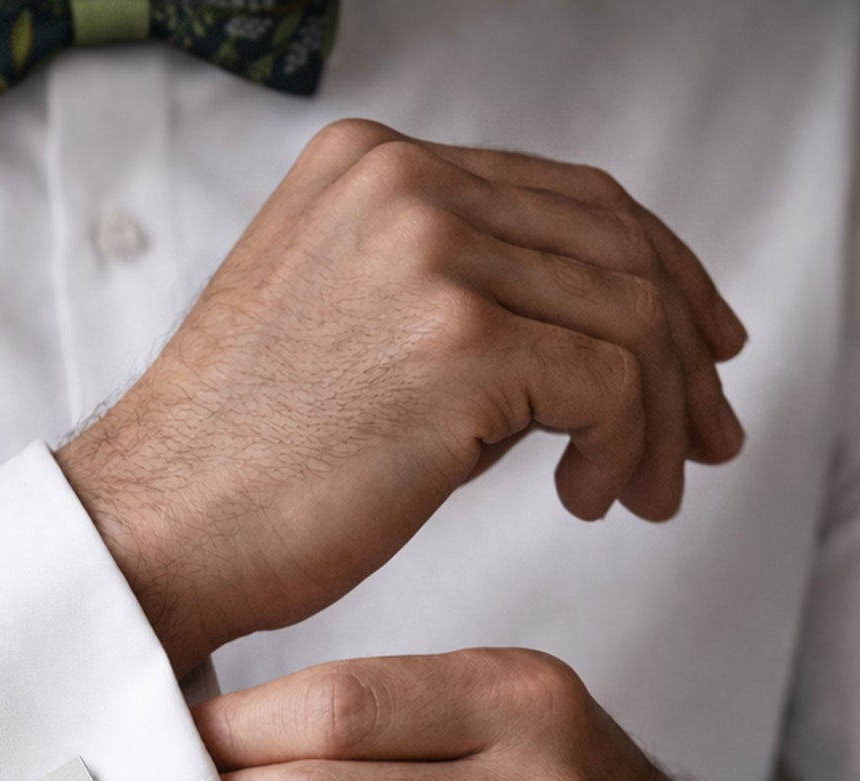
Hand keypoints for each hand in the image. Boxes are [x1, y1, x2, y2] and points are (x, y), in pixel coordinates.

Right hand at [56, 120, 747, 674]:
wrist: (154, 534)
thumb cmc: (238, 467)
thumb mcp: (339, 332)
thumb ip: (446, 296)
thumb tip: (580, 340)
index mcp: (373, 168)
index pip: (569, 198)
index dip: (659, 274)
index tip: (700, 349)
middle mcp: (406, 184)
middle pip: (618, 246)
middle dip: (686, 350)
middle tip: (706, 438)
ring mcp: (429, 254)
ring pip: (630, 315)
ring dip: (662, 415)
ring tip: (645, 491)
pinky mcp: (456, 344)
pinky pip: (613, 383)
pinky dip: (629, 446)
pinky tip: (595, 498)